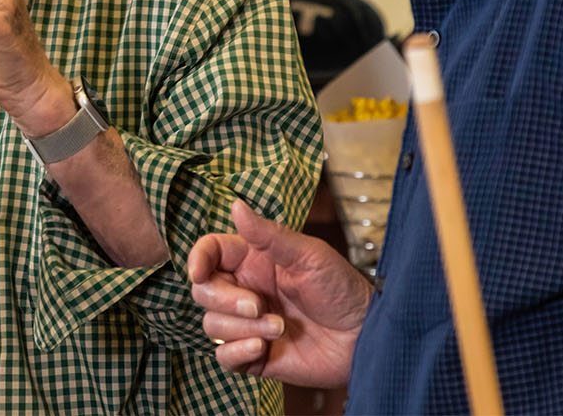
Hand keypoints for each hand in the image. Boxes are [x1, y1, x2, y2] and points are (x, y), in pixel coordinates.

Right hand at [187, 200, 370, 386]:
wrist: (365, 337)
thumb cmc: (343, 290)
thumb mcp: (309, 255)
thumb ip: (268, 234)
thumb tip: (236, 205)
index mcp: (254, 261)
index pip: (209, 253)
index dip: (197, 260)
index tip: (198, 273)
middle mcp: (245, 290)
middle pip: (204, 292)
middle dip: (226, 301)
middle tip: (259, 305)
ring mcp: (248, 324)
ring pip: (212, 325)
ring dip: (243, 328)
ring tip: (279, 328)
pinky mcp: (254, 355)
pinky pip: (224, 356)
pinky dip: (237, 353)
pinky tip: (263, 349)